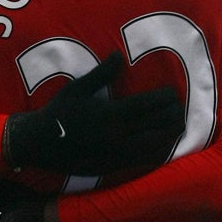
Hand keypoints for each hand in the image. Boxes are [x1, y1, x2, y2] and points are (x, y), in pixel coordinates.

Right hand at [2, 52, 183, 174]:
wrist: (41, 143)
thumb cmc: (59, 112)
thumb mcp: (78, 88)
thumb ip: (102, 73)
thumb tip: (118, 55)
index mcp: (110, 113)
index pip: (147, 104)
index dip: (164, 99)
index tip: (172, 94)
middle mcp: (117, 134)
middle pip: (155, 123)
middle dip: (171, 115)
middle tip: (180, 108)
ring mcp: (117, 153)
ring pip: (153, 144)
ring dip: (170, 134)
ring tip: (180, 125)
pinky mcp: (114, 166)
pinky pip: (142, 160)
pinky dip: (158, 152)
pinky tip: (166, 146)